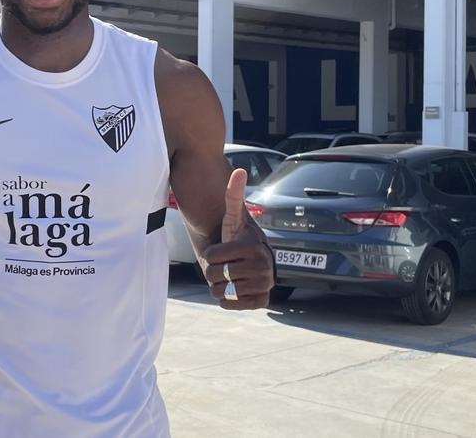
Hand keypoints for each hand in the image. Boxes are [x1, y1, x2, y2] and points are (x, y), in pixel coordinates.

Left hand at [199, 169, 275, 309]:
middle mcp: (264, 265)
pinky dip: (229, 301)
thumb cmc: (235, 238)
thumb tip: (239, 170)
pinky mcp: (262, 301)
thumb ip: (233, 195)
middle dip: (215, 271)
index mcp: (254, 245)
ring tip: (230, 276)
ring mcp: (265, 284)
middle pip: (216, 276)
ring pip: (221, 292)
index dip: (211, 254)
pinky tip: (235, 290)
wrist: (247, 262)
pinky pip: (234, 305)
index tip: (222, 248)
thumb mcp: (232, 217)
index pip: (212, 257)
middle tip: (226, 264)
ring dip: (220, 286)